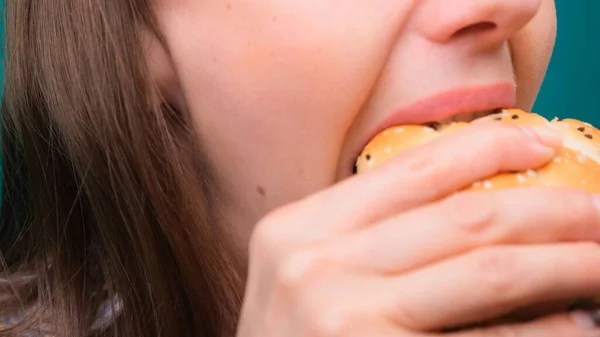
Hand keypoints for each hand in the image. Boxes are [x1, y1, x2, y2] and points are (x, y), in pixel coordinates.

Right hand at [236, 121, 599, 336]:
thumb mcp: (309, 274)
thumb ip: (368, 236)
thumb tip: (469, 207)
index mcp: (297, 228)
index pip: (408, 169)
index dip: (484, 149)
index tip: (539, 145)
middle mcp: (315, 263)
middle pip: (461, 216)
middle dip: (549, 209)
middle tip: (599, 209)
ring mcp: (344, 316)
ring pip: (486, 269)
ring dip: (563, 262)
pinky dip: (536, 331)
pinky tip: (571, 324)